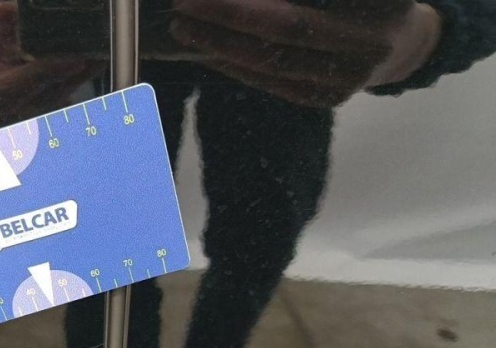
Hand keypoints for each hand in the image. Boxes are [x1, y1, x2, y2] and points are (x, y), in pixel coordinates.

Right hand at [0, 1, 100, 127]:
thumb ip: (2, 19)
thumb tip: (15, 17)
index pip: (2, 90)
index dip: (39, 78)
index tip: (71, 60)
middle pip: (27, 103)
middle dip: (63, 79)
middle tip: (93, 56)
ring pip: (43, 108)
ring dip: (72, 84)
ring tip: (95, 59)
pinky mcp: (20, 119)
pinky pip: (50, 108)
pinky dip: (70, 88)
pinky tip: (88, 69)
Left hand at [170, 0, 442, 107]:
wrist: (402, 40)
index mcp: (377, 6)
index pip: (298, 12)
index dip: (247, 4)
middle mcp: (367, 46)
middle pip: (283, 35)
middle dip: (226, 20)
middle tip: (184, 5)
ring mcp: (347, 81)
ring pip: (273, 65)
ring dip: (221, 46)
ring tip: (184, 27)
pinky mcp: (327, 100)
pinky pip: (272, 84)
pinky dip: (236, 66)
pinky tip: (208, 50)